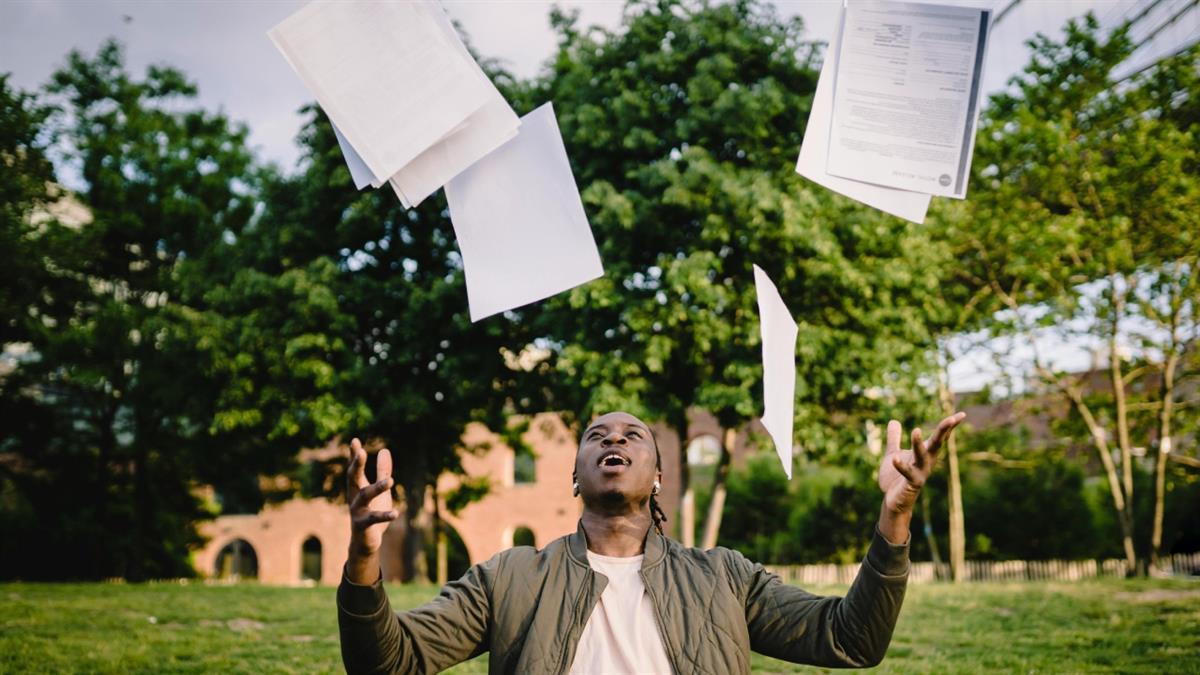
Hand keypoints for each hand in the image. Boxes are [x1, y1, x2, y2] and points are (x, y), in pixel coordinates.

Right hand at [346, 438, 397, 581]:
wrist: (365, 542)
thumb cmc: (372, 512)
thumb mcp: (379, 490)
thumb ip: (382, 472)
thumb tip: (385, 450)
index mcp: (358, 487)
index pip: (354, 468)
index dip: (353, 455)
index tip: (354, 441)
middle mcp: (354, 497)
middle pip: (352, 479)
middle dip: (356, 465)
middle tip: (360, 452)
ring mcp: (357, 511)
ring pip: (365, 497)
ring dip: (377, 488)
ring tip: (390, 480)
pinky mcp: (363, 526)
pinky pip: (374, 519)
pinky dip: (385, 515)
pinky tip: (396, 513)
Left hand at [878, 413, 964, 513]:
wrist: (893, 500)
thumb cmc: (896, 477)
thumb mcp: (894, 453)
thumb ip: (894, 438)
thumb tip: (894, 421)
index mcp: (924, 453)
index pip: (939, 436)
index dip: (949, 425)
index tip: (962, 414)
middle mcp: (926, 461)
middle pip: (937, 443)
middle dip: (944, 431)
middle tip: (952, 418)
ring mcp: (920, 472)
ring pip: (922, 456)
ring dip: (918, 444)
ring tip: (915, 430)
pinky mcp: (911, 483)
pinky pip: (907, 473)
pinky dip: (901, 466)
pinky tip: (894, 459)